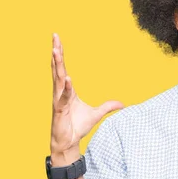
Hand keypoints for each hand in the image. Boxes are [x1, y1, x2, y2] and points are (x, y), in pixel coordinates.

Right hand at [50, 33, 123, 158]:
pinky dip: (66, 88)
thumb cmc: (76, 127)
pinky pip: (63, 97)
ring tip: (55, 51)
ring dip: (57, 64)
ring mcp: (58, 99)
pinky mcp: (59, 109)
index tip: (58, 40)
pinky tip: (68, 78)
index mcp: (67, 89)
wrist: (68, 142)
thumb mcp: (96, 114)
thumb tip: (122, 104)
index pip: (63, 68)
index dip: (61, 54)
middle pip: (58, 68)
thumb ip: (108, 107)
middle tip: (54, 36)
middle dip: (56, 52)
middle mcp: (60, 91)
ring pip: (58, 78)